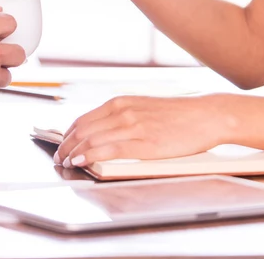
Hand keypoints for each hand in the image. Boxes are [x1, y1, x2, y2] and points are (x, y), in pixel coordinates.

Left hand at [54, 95, 227, 167]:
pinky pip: (109, 149)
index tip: (61, 145)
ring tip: (65, 162)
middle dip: (66, 145)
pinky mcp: (144, 142)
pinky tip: (81, 161)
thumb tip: (102, 131)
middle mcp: (123, 111)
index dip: (68, 134)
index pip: (83, 119)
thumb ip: (122, 117)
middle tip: (58, 157)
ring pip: (92, 139)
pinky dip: (91, 155)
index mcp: (121, 102)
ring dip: (74, 152)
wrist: (205, 115)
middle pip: (83, 129)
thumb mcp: (143, 108)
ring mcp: (133, 126)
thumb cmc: (179, 115)